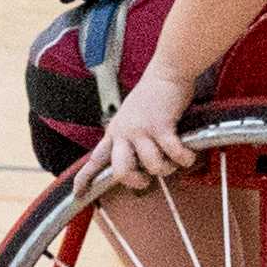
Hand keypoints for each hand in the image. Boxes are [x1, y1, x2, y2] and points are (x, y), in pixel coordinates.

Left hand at [70, 73, 197, 201]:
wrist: (166, 72)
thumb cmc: (153, 96)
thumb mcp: (131, 118)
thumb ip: (129, 139)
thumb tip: (141, 164)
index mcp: (114, 133)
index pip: (94, 159)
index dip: (85, 179)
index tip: (78, 194)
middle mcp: (124, 133)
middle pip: (121, 171)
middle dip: (136, 181)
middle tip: (147, 180)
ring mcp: (141, 130)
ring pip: (152, 166)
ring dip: (167, 168)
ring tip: (174, 160)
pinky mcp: (161, 126)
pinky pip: (173, 154)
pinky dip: (184, 158)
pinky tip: (187, 155)